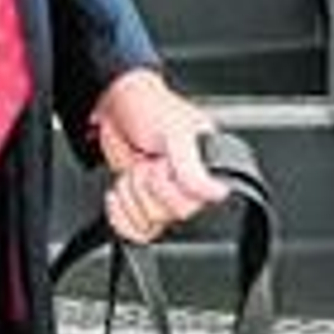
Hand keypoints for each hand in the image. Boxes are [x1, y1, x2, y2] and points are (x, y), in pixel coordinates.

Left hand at [90, 67, 226, 243]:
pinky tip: (119, 193)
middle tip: (146, 162)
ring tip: (135, 169)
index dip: (166, 186)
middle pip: (166, 216)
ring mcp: (162, 195)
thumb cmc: (149, 107)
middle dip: (145, 187)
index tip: (159, 164)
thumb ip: (194, 169)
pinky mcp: (141, 201)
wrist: (114, 103)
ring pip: (148, 223)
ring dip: (130, 196)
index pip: (190, 205)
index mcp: (204, 170)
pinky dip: (120, 216)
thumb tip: (219, 193)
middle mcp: (185, 186)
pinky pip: (135, 230)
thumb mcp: (176, 133)